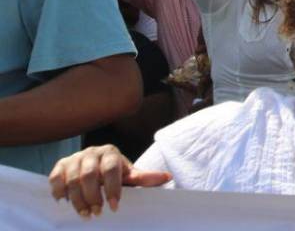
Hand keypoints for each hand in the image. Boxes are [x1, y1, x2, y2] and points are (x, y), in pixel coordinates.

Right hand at [48, 144, 170, 217]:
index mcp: (111, 153)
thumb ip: (144, 178)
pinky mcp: (60, 166)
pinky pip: (55, 178)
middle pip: (89, 175)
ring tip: (85, 214)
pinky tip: (64, 203)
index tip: (114, 207)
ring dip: (77, 200)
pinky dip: (59, 192)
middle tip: (97, 213)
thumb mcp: (129, 176)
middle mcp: (91, 152)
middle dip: (93, 196)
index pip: (110, 169)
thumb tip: (168, 177)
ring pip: (72, 179)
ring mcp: (74, 158)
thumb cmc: (115, 175)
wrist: (95, 169)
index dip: (112, 188)